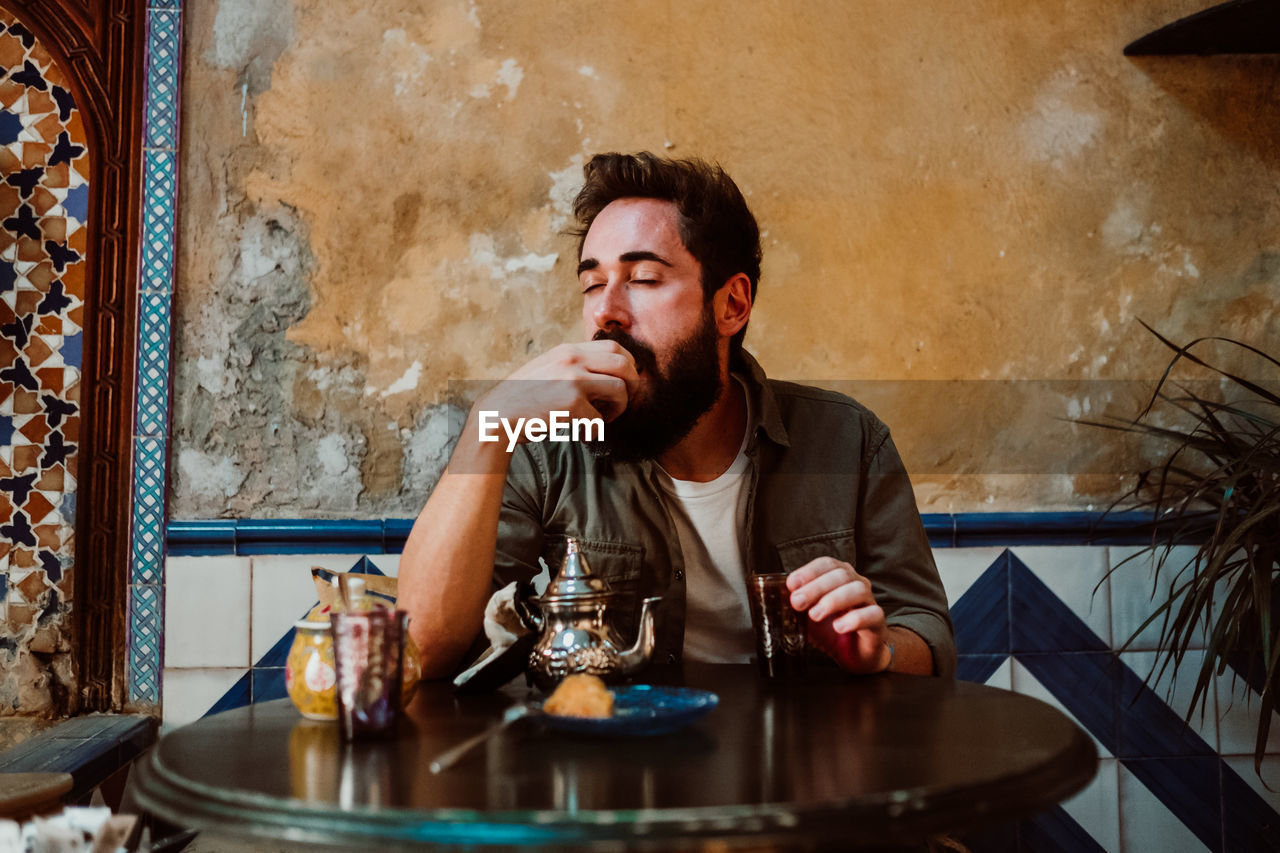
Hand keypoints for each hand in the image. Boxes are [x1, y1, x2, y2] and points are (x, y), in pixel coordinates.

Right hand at [475, 341, 639, 436]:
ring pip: (621, 390)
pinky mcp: (572, 403)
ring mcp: (573, 379)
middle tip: (620, 404)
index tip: (622, 384)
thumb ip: (574, 367)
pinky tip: (581, 433)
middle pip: (625, 364)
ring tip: (601, 419)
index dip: (627, 366)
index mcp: (568, 350)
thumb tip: (607, 375)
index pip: (616, 346)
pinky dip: (595, 430)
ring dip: (618, 409)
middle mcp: (573, 359)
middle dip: (631, 386)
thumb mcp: (548, 369)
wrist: (496, 416)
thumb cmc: (523, 399)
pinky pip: (601, 418)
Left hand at [787, 557, 890, 674]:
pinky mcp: (878, 623)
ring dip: (833, 600)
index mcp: (839, 577)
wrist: (855, 653)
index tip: (791, 584)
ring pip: (857, 590)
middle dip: (816, 587)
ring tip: (815, 614)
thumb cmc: (830, 629)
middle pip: (841, 575)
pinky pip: (872, 614)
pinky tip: (839, 627)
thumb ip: (796, 604)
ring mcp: (869, 602)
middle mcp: (856, 584)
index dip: (808, 571)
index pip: (826, 563)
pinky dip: (854, 619)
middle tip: (797, 602)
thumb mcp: (807, 615)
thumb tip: (776, 597)